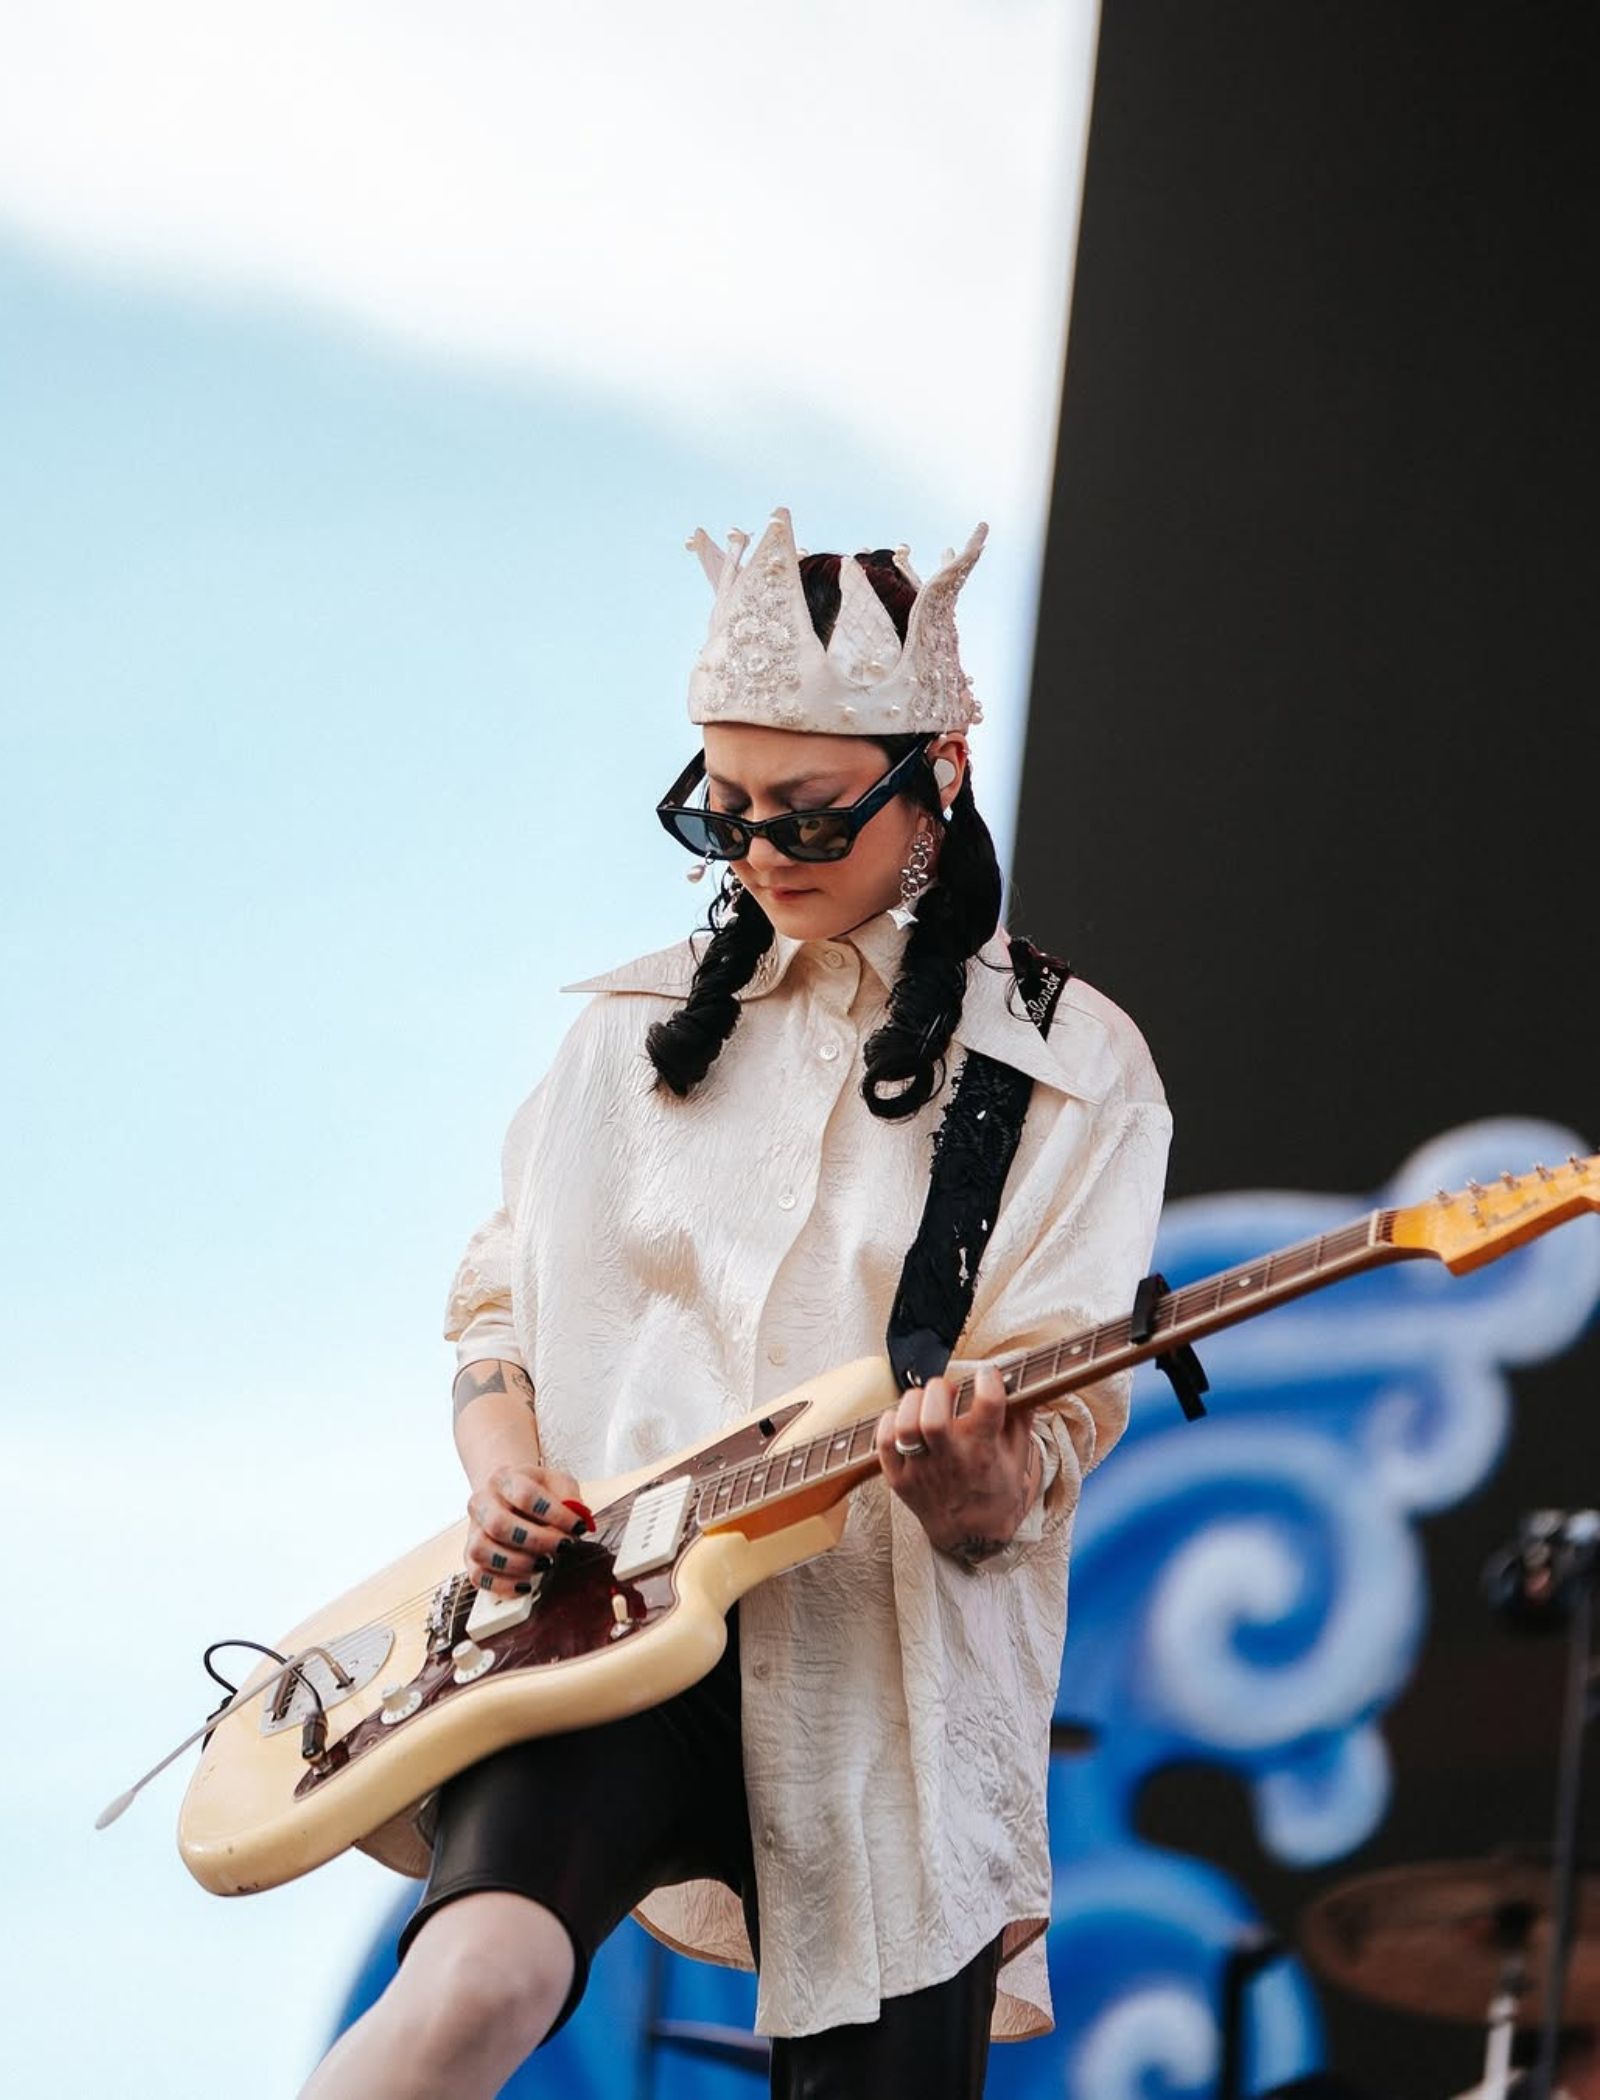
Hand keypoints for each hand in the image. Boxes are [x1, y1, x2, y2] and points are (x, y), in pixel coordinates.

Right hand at [465, 1462, 590, 1596]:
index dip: (554, 1514)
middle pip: (498, 1523)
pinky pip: (477, 1576)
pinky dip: (503, 1585)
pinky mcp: (470, 1557)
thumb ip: (570, 1498)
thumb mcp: (558, 1483)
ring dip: (517, 1563)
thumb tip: (577, 1521)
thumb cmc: (538, 1492)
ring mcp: (473, 1530)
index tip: (578, 1527)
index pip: (524, 1495)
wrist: (507, 1496)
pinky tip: (526, 1584)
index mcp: (505, 1479)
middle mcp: (483, 1502)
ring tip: (544, 1565)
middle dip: (536, 1541)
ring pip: (482, 1550)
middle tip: (562, 1547)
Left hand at [876, 1364, 1038, 1564]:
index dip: (988, 1381)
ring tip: (924, 1402)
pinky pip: (884, 1443)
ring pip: (905, 1428)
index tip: (987, 1375)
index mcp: (985, 1453)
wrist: (971, 1535)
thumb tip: (1018, 1380)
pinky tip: (905, 1419)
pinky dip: (890, 1422)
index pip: (987, 1407)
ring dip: (913, 1403)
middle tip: (947, 1390)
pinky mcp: (899, 1479)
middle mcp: (952, 1462)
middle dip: (939, 1390)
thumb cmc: (995, 1490)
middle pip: (933, 1419)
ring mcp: (921, 1472)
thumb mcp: (1017, 1456)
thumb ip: (1019, 1417)